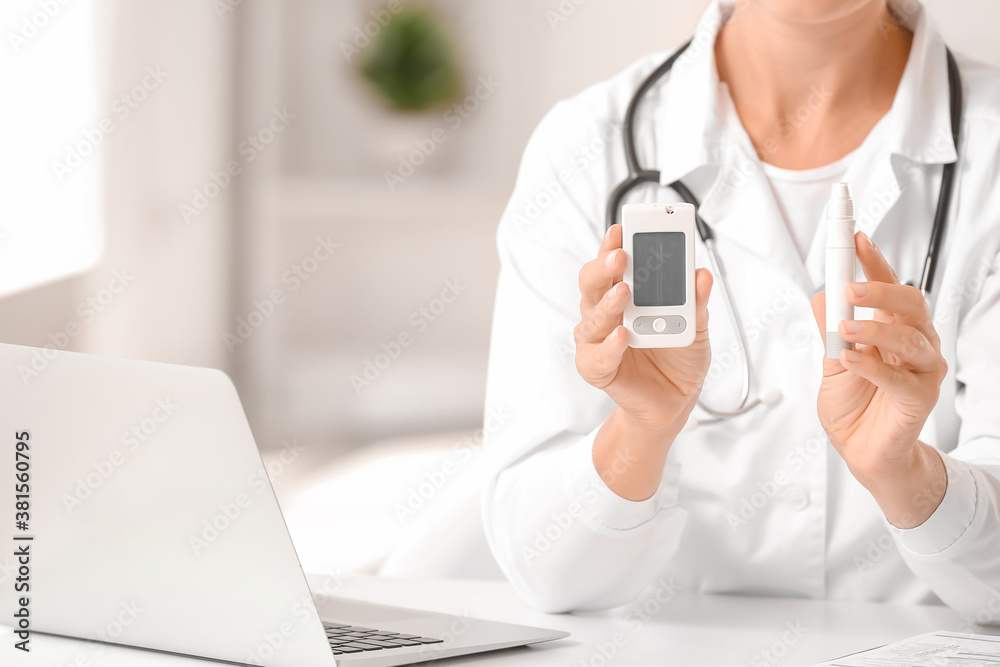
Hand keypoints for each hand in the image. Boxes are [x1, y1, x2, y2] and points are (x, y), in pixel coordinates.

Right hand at [576, 223, 712, 499]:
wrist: (674, 400)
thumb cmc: (677, 358)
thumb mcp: (698, 326)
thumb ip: (698, 303)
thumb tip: (701, 275)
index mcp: (627, 294)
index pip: (613, 263)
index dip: (613, 244)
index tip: (622, 229)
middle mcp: (607, 312)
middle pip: (593, 283)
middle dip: (604, 266)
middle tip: (621, 256)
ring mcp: (598, 340)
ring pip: (591, 316)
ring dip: (607, 302)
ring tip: (624, 292)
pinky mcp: (597, 368)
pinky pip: (597, 356)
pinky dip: (609, 346)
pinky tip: (623, 336)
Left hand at [811, 231, 947, 526]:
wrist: (862, 453)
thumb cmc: (853, 407)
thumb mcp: (830, 363)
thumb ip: (829, 330)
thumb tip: (822, 295)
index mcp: (889, 329)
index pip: (886, 286)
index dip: (873, 260)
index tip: (855, 239)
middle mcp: (912, 344)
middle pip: (908, 303)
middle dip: (879, 289)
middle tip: (849, 288)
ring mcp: (921, 370)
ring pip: (909, 337)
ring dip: (874, 329)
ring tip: (844, 331)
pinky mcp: (920, 398)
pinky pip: (901, 377)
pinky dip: (873, 366)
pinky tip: (852, 361)